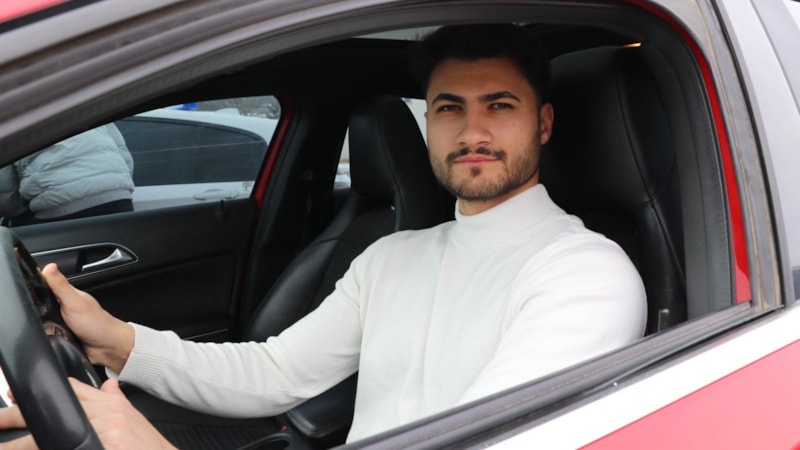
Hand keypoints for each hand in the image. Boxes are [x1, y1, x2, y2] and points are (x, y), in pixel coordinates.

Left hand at [0, 378, 174, 449]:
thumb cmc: (151, 447)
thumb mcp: (134, 420)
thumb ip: (116, 402)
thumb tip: (107, 386)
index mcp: (111, 406)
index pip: (72, 389)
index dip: (43, 390)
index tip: (18, 394)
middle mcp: (105, 415)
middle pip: (55, 409)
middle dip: (20, 414)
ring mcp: (102, 434)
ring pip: (52, 434)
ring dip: (23, 445)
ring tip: (4, 447)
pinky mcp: (104, 447)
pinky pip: (65, 448)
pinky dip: (46, 448)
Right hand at [40, 264, 134, 372]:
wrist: (106, 348)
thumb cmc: (96, 323)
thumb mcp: (75, 301)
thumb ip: (61, 285)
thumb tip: (49, 266)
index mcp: (65, 295)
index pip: (44, 284)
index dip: (31, 285)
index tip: (21, 287)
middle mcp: (61, 306)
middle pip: (38, 303)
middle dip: (31, 308)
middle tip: (30, 312)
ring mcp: (59, 321)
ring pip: (39, 319)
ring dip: (37, 323)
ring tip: (40, 325)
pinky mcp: (58, 335)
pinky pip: (44, 333)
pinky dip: (42, 335)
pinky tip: (43, 336)